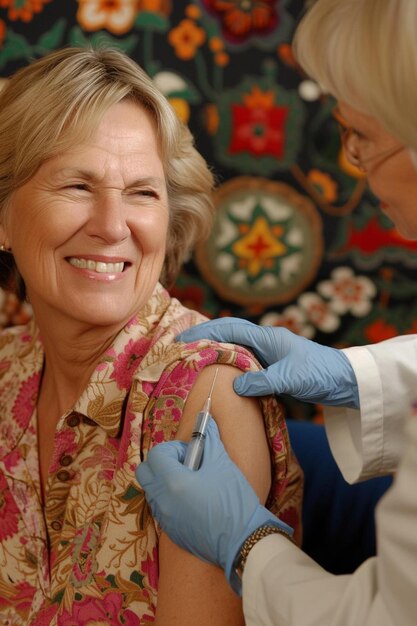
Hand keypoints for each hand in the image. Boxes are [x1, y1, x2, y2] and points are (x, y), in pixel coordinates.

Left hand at [136, 418, 291, 594]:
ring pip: (152, 491)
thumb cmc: (232, 500)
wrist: (242, 541)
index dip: (173, 449)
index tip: (192, 454)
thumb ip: (209, 440)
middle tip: (187, 465)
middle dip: (162, 463)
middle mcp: (161, 501)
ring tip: (193, 483)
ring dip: (166, 481)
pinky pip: (161, 508)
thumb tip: (206, 421)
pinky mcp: (171, 532)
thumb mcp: (222, 464)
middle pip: (145, 472)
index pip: (156, 454)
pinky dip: (171, 499)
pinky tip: (195, 502)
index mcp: (171, 482)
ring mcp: (164, 519)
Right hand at [177, 318, 358, 407]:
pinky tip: (220, 374)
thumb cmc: (320, 374)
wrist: (345, 380)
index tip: (182, 339)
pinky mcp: (273, 367)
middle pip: (228, 333)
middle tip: (180, 346)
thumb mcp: (291, 379)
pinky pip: (244, 361)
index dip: (204, 332)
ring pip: (235, 347)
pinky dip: (228, 363)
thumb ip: (263, 381)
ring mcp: (269, 354)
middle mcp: (265, 341)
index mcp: (267, 337)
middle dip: (204, 336)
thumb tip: (235, 386)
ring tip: (193, 358)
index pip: (229, 329)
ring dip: (215, 349)